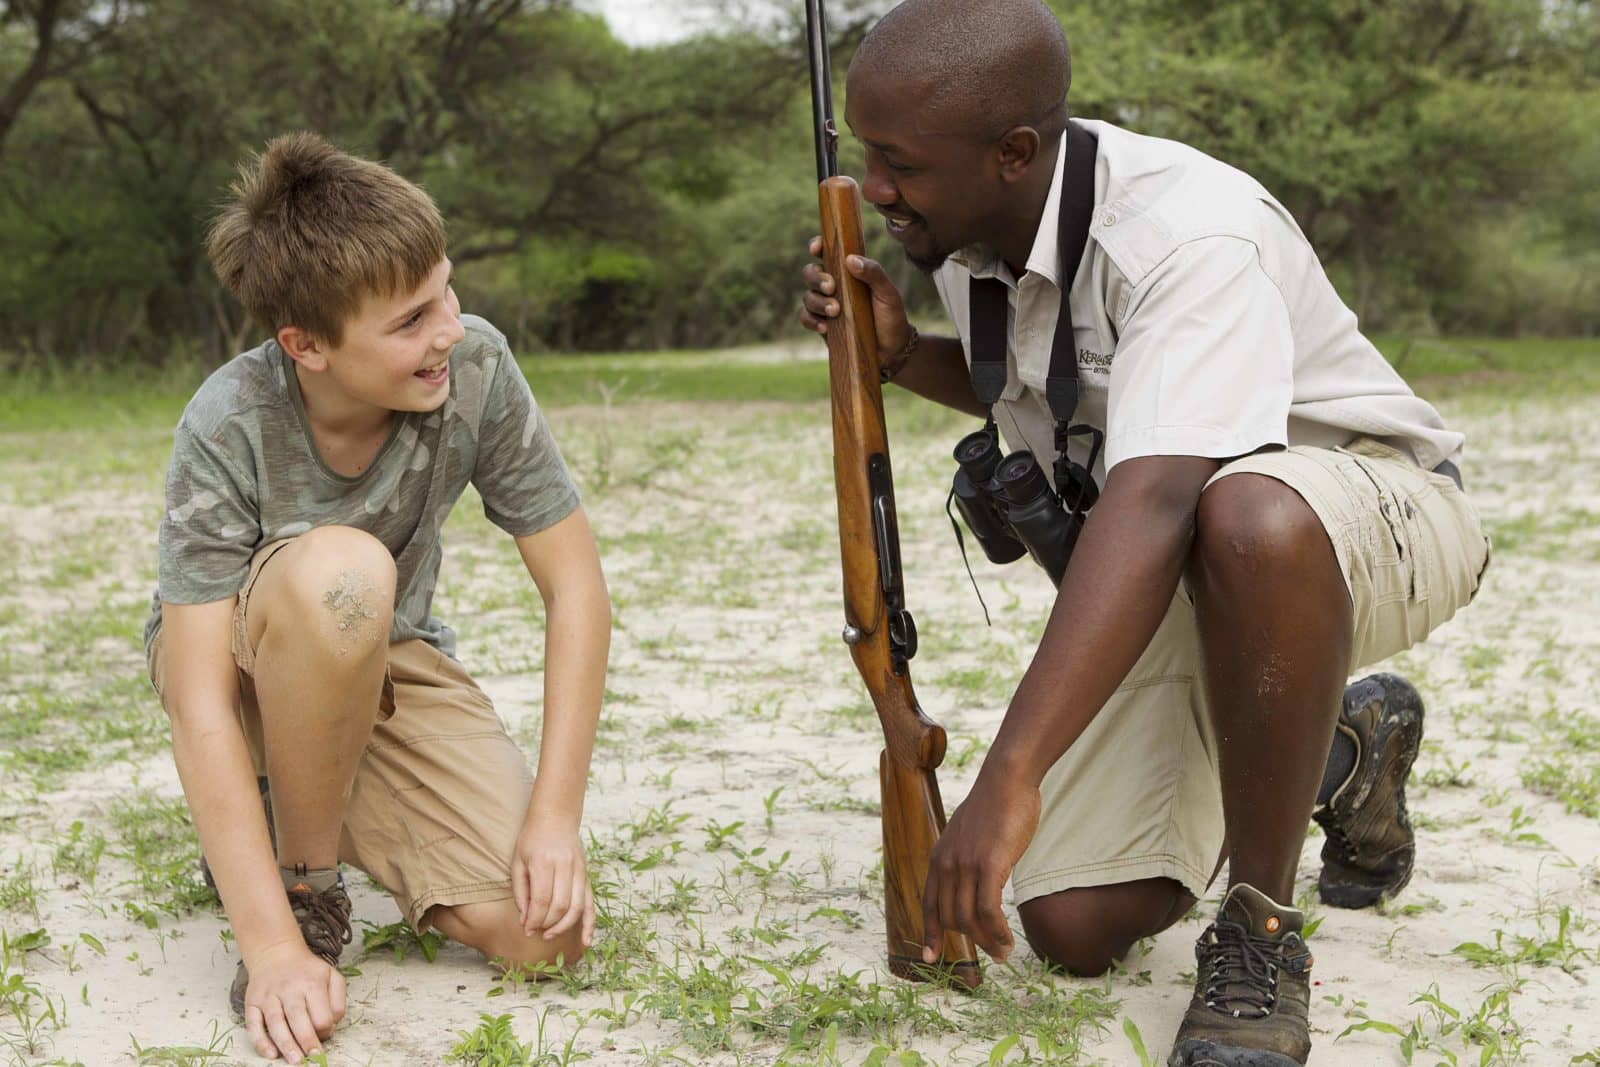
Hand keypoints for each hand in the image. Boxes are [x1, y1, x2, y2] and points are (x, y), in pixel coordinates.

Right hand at [244, 939, 345, 1062]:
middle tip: (313, 1059)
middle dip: (307, 1041)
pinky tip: (270, 1053)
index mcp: (312, 983)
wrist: (276, 953)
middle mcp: (289, 989)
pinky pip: (253, 1025)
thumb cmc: (307, 971)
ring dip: (286, 1044)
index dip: (325, 1029)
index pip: (321, 1013)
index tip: (325, 1034)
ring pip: (276, 1023)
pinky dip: (260, 1041)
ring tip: (295, 1061)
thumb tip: (332, 1024)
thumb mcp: (331, 975)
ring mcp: (269, 996)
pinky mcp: (252, 1002)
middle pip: (298, 1019)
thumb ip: (338, 999)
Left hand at [512, 814, 595, 947]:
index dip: (534, 919)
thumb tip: (526, 922)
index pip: (541, 899)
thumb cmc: (531, 840)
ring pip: (577, 907)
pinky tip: (586, 941)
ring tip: (550, 934)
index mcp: (544, 862)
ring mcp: (579, 870)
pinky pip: (591, 903)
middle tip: (536, 931)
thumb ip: (521, 893)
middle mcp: (565, 866)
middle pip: (560, 905)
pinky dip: (589, 923)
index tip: (526, 929)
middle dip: (547, 924)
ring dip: (564, 926)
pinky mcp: (587, 874)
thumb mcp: (518, 862)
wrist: (555, 817)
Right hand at [798, 237, 914, 376]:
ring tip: (835, 311)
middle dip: (816, 278)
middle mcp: (834, 286)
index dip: (817, 246)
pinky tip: (825, 326)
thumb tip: (851, 260)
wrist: (892, 351)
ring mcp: (825, 305)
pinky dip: (811, 320)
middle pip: (810, 273)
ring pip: (807, 296)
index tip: (817, 248)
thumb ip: (874, 273)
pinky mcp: (821, 325)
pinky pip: (805, 317)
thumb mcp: (888, 293)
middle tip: (831, 287)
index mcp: (848, 272)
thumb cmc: (891, 317)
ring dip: (817, 301)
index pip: (827, 253)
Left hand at [921, 771, 1040, 964]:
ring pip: (969, 920)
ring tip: (1005, 952)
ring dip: (988, 942)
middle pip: (951, 918)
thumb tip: (974, 874)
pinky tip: (1009, 940)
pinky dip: (997, 932)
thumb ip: (966, 855)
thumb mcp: (971, 833)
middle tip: (995, 953)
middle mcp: (947, 864)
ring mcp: (966, 865)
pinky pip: (988, 912)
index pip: (929, 904)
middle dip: (972, 942)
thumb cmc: (996, 804)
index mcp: (940, 857)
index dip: (931, 933)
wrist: (1006, 779)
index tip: (932, 957)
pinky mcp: (989, 865)